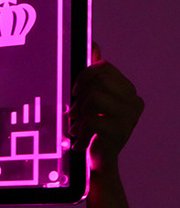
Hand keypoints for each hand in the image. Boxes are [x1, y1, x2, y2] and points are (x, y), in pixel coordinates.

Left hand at [68, 44, 143, 173]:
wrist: (99, 162)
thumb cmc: (93, 129)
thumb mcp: (92, 100)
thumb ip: (94, 74)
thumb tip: (94, 44)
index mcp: (128, 91)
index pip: (104, 67)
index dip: (84, 75)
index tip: (76, 91)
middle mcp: (134, 102)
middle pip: (99, 79)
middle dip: (80, 93)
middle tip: (74, 110)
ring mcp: (129, 117)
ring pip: (93, 97)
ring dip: (79, 113)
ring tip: (77, 126)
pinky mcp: (119, 132)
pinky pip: (90, 118)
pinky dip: (80, 128)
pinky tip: (82, 138)